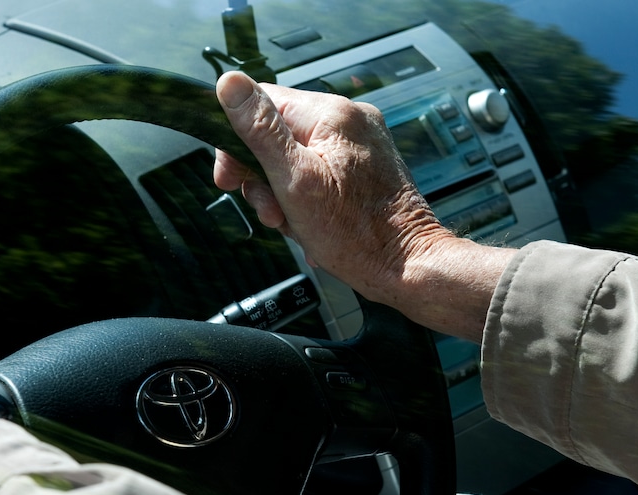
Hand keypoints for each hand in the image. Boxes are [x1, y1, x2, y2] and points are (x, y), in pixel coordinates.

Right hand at [213, 72, 514, 339]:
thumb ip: (260, 130)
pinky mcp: (369, 164)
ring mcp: (363, 141)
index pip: (262, 102)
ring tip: (293, 223)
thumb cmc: (355, 234)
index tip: (232, 177)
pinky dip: (308, 196)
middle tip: (269, 210)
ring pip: (297, 155)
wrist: (407, 267)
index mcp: (331, 114)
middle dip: (263, 175)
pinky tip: (311, 223)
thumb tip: (229, 83)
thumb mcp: (294, 181)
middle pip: (279, 132)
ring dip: (284, 191)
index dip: (237, 141)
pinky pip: (321, 169)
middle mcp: (351, 118)